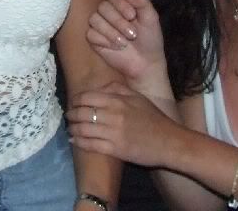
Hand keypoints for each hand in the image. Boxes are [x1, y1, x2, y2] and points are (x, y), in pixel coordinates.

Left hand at [67, 82, 181, 167]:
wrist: (169, 141)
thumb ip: (118, 89)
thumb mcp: (137, 97)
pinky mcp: (115, 149)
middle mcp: (113, 115)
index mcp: (118, 100)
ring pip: (84, 129)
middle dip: (72, 115)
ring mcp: (113, 133)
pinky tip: (74, 141)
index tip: (73, 103)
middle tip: (69, 116)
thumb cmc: (153, 118)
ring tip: (70, 129)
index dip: (76, 101)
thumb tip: (99, 88)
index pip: (87, 97)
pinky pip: (91, 145)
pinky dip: (79, 142)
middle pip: (83, 113)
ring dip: (73, 129)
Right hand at [86, 0, 165, 86]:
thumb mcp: (151, 17)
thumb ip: (142, 1)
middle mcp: (107, 10)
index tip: (132, 16)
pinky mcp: (93, 38)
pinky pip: (91, 33)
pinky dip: (104, 40)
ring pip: (94, 19)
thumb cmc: (149, 38)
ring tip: (125, 42)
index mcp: (121, 2)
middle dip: (118, 21)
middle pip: (103, 6)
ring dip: (111, 32)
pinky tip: (116, 47)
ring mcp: (99, 24)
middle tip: (133, 34)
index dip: (119, 2)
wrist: (145, 63)